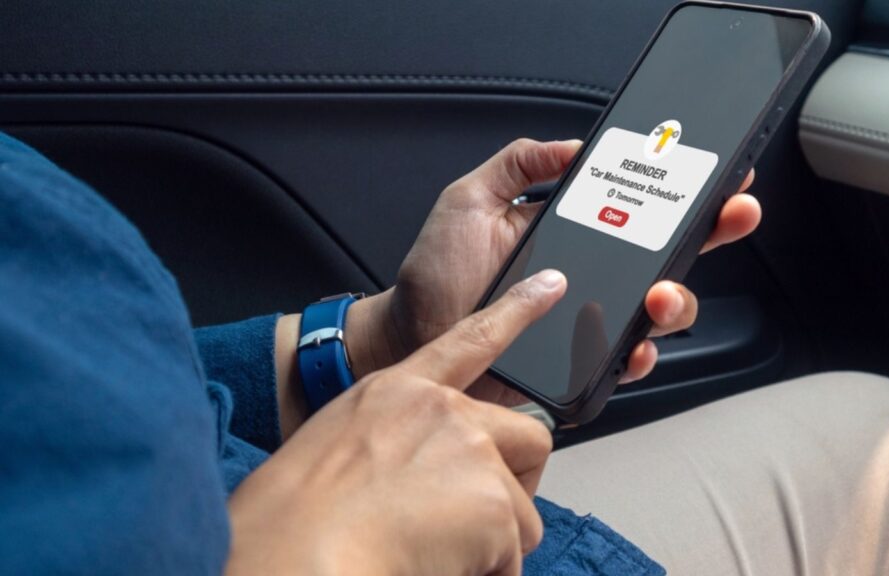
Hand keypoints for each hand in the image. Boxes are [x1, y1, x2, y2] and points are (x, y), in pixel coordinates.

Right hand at [229, 270, 566, 575]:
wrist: (293, 556)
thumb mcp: (331, 453)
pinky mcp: (493, 501)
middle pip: (527, 437)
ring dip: (492, 546)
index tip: (551, 285)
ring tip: (432, 556)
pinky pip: (510, 558)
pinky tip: (433, 568)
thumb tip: (411, 485)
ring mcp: (472, 452)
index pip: (468, 341)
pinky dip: (485, 574)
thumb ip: (389, 448)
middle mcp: (442, 412)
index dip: (516, 311)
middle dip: (517, 486)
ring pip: (522, 512)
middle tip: (480, 524)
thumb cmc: (288, 521)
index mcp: (395, 394)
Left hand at [344, 139, 760, 404]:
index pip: (642, 210)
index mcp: (574, 233)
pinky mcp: (580, 363)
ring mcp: (591, 320)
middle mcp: (592, 276)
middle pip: (670, 257)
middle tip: (733, 214)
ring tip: (661, 293)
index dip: (685, 195)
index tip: (719, 174)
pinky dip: (641, 355)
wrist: (411, 335)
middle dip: (712, 234)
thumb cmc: (437, 273)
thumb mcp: (470, 199)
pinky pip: (627, 361)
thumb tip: (571, 145)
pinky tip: (637, 343)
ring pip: (661, 312)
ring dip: (679, 300)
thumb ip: (518, 163)